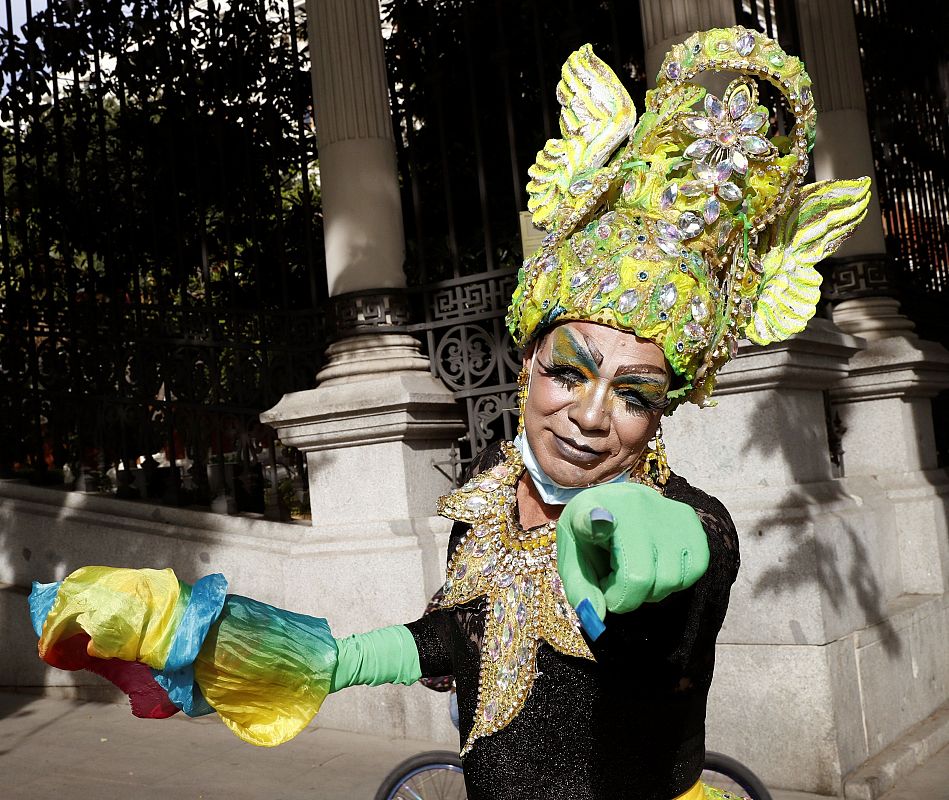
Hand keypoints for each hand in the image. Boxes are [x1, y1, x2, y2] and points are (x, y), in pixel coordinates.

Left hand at [556, 483, 709, 620]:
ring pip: (670, 580)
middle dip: (626, 598)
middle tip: (615, 585)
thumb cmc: (591, 538)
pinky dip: (675, 582)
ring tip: (635, 572)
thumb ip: (580, 590)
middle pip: (640, 577)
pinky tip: (658, 567)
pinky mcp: (690, 520)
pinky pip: (693, 571)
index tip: (598, 520)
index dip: (595, 522)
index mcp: (589, 511)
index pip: (591, 516)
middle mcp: (631, 505)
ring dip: (651, 592)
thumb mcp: (573, 560)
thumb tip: (597, 617)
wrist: (616, 503)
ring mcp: (665, 511)